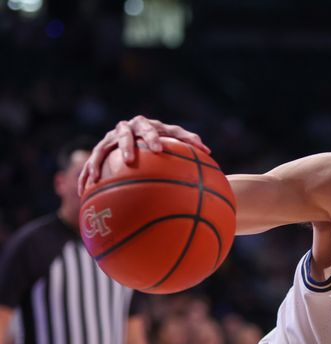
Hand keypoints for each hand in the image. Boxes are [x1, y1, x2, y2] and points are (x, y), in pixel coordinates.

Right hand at [78, 115, 210, 193]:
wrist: (139, 136)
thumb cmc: (163, 140)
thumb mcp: (176, 140)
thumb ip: (190, 142)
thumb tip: (209, 152)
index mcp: (145, 125)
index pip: (150, 129)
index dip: (153, 138)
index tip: (158, 150)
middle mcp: (125, 129)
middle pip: (124, 135)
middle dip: (126, 146)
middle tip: (130, 160)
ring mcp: (109, 139)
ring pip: (101, 149)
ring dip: (97, 162)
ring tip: (96, 178)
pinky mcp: (99, 151)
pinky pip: (91, 165)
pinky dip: (85, 176)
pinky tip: (83, 193)